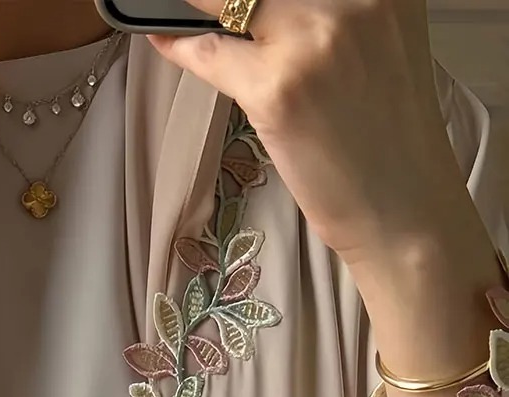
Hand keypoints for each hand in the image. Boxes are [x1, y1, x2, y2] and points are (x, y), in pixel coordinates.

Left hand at [147, 1, 491, 279]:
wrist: (402, 205)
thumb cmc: (387, 131)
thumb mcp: (378, 40)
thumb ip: (335, 6)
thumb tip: (261, 2)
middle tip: (206, 3)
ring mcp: (312, 40)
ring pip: (228, 0)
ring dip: (196, 4)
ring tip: (178, 9)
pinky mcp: (277, 89)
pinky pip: (209, 52)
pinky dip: (179, 44)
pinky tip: (164, 37)